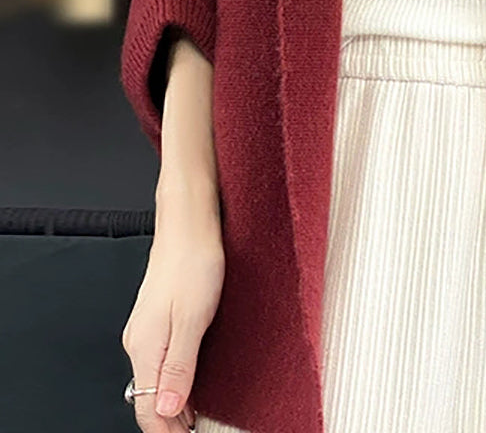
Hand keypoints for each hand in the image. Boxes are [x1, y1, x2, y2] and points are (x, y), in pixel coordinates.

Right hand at [121, 203, 224, 431]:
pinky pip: (160, 360)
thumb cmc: (194, 262)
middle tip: (195, 432)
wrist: (189, 222)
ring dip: (173, 402)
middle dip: (169, 422)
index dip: (167, 432)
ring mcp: (146, 328)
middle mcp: (139, 340)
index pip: (147, 408)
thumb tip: (167, 411)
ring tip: (196, 416)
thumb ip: (178, 368)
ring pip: (153, 380)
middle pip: (147, 397)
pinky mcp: (156, 316)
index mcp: (145, 346)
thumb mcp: (193, 320)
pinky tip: (192, 380)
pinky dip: (174, 379)